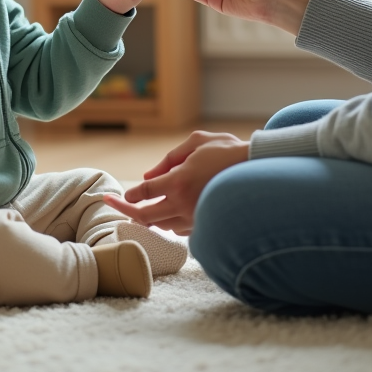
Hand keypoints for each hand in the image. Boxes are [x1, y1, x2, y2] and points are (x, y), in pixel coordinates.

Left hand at [103, 131, 248, 234]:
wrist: (261, 171)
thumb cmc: (228, 151)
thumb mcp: (197, 142)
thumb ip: (169, 158)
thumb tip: (147, 176)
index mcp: (179, 181)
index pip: (144, 193)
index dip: (129, 195)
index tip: (120, 194)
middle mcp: (184, 204)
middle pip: (145, 216)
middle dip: (125, 210)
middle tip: (110, 204)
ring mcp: (196, 218)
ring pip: (161, 225)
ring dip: (147, 217)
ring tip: (135, 208)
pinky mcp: (206, 225)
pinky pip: (179, 229)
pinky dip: (168, 222)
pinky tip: (166, 212)